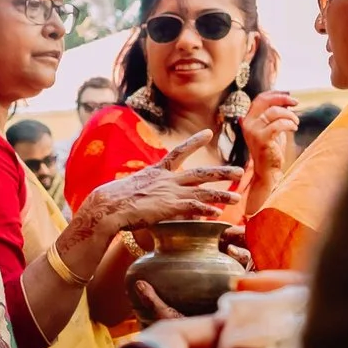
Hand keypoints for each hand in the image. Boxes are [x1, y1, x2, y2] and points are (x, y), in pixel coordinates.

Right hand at [70, 131, 241, 259]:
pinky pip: (193, 207)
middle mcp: (167, 179)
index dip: (194, 142)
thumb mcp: (130, 188)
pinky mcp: (169, 207)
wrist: (107, 206)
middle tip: (240, 170)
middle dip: (221, 171)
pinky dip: (206, 210)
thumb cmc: (112, 201)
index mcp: (157, 171)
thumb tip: (145, 196)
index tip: (207, 133)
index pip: (179, 152)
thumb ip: (143, 190)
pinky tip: (218, 214)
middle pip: (200, 173)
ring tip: (236, 198)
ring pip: (202, 192)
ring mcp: (169, 192)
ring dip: (221, 195)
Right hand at [239, 90, 300, 210]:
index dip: (275, 94)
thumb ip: (275, 115)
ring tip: (296, 122)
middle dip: (283, 99)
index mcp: (248, 119)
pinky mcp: (261, 139)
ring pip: (274, 112)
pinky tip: (294, 128)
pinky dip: (289, 124)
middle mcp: (248, 123)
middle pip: (265, 101)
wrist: (268, 171)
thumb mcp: (272, 128)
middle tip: (296, 103)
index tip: (289, 95)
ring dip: (289, 115)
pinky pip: (278, 124)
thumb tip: (286, 99)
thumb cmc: (271, 150)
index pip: (260, 99)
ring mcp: (253, 131)